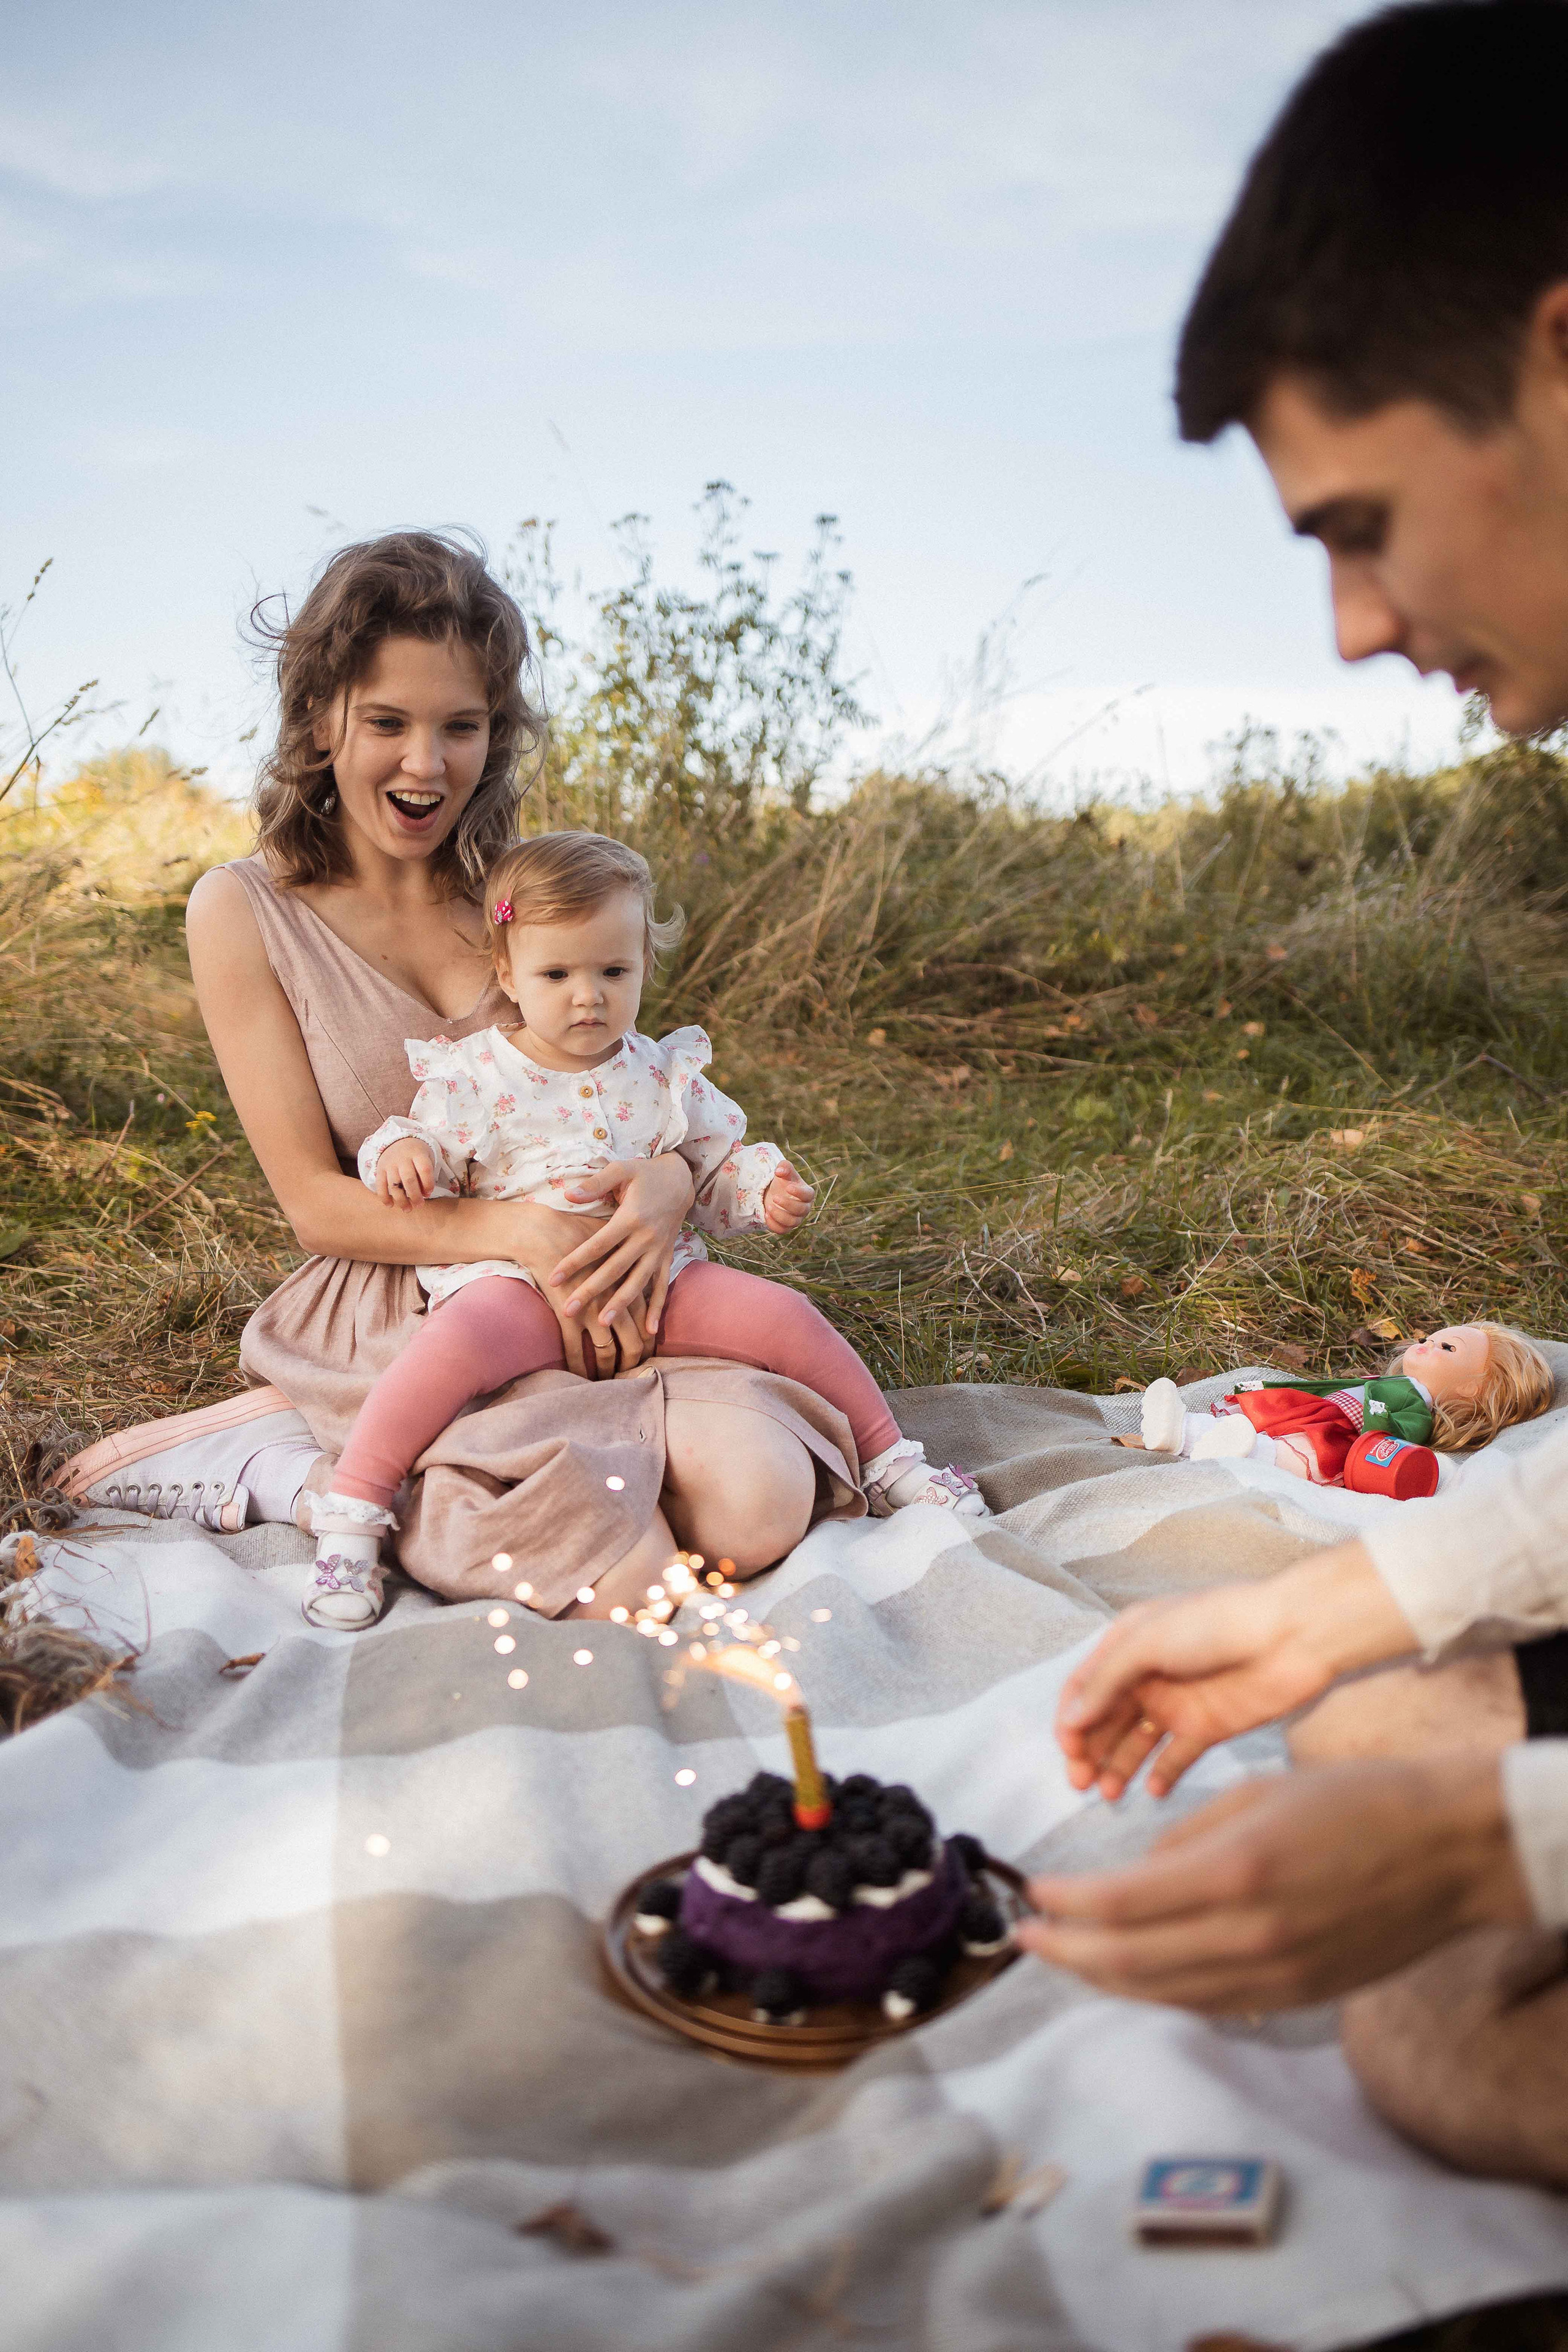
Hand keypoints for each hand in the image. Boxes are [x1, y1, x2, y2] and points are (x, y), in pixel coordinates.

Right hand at [376, 1139, 435, 1207]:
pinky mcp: (380, 1169)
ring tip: (407, 1209)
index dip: (428, 1184)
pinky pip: (380, 1185)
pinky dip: (384, 1197)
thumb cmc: (416, 1154)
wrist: (397, 1141)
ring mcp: (389, 1163)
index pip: (425, 1169)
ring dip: (401, 1200)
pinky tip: (390, 1205)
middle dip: (415, 1196)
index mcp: (417, 1153)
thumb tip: (424, 1194)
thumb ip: (426, 1174)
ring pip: (394, 1185)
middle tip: (419, 1205)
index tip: (429, 1193)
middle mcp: (402, 1158)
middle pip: (409, 1179)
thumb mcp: (425, 1157)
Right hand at [486, 1198, 638, 1378]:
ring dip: (605, 1369)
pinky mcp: (569, 1314)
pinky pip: (575, 1348)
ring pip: (607, 1350)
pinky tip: (576, 1376)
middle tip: (629, 1374)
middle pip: (633, 1340)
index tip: (645, 1351)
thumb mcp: (613, 1240)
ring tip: (603, 1380)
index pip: (647, 1318)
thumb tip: (635, 1259)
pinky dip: (576, 1364)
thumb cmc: (577, 1229)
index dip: (647, 1339)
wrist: (545, 1230)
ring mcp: (594, 1307)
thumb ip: (625, 1252)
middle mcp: (617, 1296)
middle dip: (632, 1362)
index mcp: (631, 1278)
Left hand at [552, 1154, 694, 1340]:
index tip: (553, 1278)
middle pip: (614, 1270)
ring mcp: (659, 1250)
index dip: (574, 1262)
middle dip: (590, 1291)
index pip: (598, 1245)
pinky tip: (649, 1331)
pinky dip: (657, 1308)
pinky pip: (663, 1286)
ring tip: (602, 1324)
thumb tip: (568, 1196)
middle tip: (568, 1310)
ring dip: (620, 1305)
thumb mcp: (621, 1169)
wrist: (682, 1179)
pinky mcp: (668, 1257)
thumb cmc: (645, 1174)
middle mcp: (646, 1238)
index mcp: (631, 1218)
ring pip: (638, 1283)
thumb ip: (595, 1183)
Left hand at [763, 1162, 814, 1234]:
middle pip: (801, 1210)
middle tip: (774, 1197)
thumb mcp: (784, 1170)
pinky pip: (782, 1230)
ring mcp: (796, 1219)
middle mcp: (804, 1208)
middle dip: (787, 1205)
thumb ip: (784, 1166)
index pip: (808, 1195)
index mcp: (807, 1193)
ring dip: (779, 1215)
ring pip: (792, 1222)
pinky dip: (774, 1224)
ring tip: (768, 1206)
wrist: (775, 1193)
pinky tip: (766, 1214)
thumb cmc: (783, 1181)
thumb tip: (779, 1171)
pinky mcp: (787, 1227)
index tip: (788, 1187)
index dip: (799, 1192)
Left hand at [1018, 1753, 1532, 2011]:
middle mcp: (1250, 1935)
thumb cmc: (1353, 1802)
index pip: (1122, 1904)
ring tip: (1064, 1957)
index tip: (1032, 1896)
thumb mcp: (1254, 1794)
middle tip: (1025, 1938)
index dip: (1066, 1907)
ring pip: (1164, 1993)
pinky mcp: (1296, 1996)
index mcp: (1235, 1871)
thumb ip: (1183, 1839)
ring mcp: (1275, 1976)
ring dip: (1104, 1979)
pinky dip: (1158, 1991)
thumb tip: (1131, 1877)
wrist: (1448, 1852)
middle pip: (1130, 1962)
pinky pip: (1208, 2004)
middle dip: (1067, 1953)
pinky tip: (1130, 1974)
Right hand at [1054, 1542, 1415, 1799]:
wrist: (1292, 1635)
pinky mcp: (1208, 1727)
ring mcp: (1178, 1702)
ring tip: (1110, 1794)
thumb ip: (1107, 1681)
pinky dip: (1161, 1776)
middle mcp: (1149, 1674)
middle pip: (1106, 1719)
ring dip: (1118, 1767)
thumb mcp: (1148, 1641)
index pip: (1085, 1687)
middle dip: (1089, 1750)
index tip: (1069, 1749)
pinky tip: (1152, 1791)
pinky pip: (1177, 1758)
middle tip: (1081, 1782)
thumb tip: (1071, 1718)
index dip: (1071, 1718)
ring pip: (1136, 1743)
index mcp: (1129, 1643)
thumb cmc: (1217, 1623)